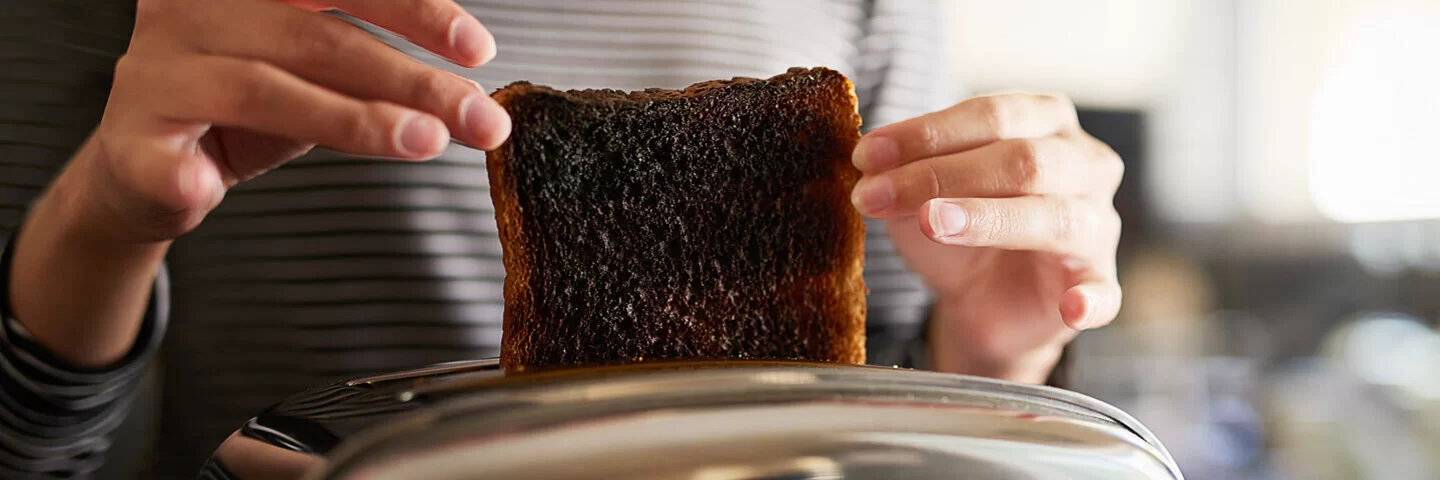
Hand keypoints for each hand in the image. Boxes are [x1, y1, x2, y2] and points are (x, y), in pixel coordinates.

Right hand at [10, 0, 509, 366]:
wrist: (152, 166)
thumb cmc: (248, 107)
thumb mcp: (322, 77)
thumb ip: (380, 71)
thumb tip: (471, 95)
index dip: (412, 11)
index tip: (477, 49)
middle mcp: (195, 9)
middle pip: (318, 37)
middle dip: (411, 81)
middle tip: (476, 118)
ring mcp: (157, 72)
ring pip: (262, 89)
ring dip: (351, 121)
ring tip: (420, 144)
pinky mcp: (130, 139)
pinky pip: (160, 159)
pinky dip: (187, 176)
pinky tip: (207, 188)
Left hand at [850, 94, 1122, 382]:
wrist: (980, 301)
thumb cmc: (959, 229)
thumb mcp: (920, 194)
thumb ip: (903, 175)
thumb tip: (869, 164)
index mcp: (1045, 122)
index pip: (992, 115)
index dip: (927, 132)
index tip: (866, 155)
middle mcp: (1084, 164)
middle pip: (1023, 159)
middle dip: (943, 174)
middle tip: (880, 193)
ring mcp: (1097, 225)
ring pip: (1054, 216)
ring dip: (989, 218)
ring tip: (934, 223)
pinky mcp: (1097, 282)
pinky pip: (1102, 292)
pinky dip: (1090, 300)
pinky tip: (1072, 307)